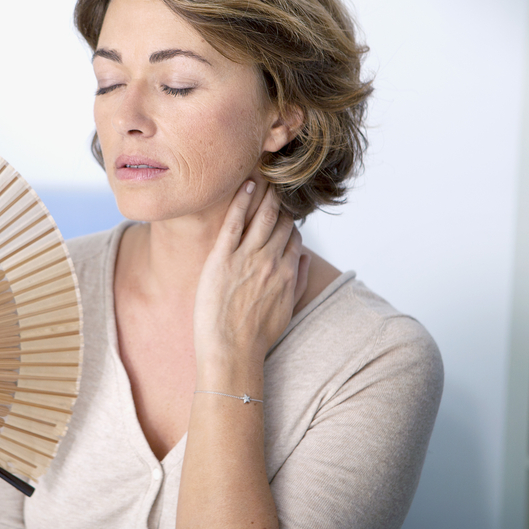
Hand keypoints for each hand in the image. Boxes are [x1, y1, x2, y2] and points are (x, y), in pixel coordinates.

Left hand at [193, 180, 309, 369]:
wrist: (231, 353)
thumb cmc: (257, 337)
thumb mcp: (287, 309)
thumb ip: (299, 280)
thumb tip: (304, 257)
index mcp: (288, 272)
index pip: (294, 236)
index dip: (289, 221)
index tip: (283, 209)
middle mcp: (272, 260)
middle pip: (281, 220)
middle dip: (280, 200)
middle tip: (277, 180)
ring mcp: (248, 258)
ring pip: (262, 215)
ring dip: (266, 193)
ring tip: (265, 175)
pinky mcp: (223, 258)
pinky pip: (235, 221)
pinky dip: (242, 200)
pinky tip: (246, 184)